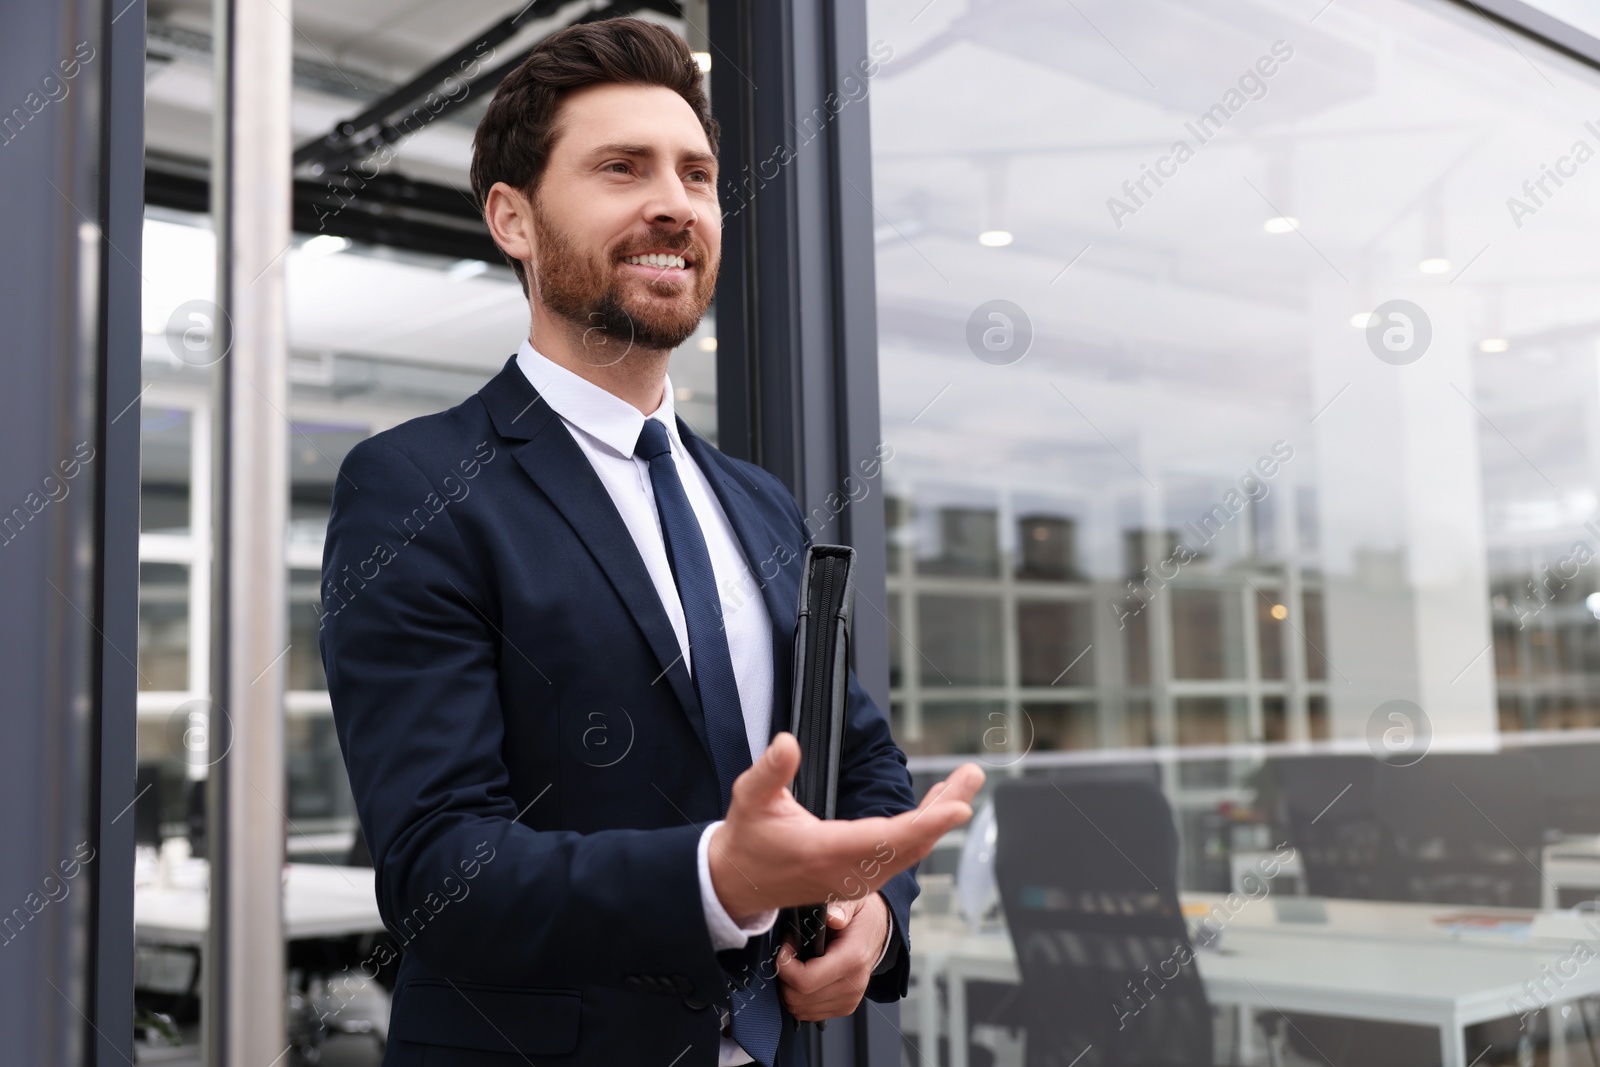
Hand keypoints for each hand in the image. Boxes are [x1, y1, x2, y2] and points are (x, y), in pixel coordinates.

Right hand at [708, 731, 983, 917]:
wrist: (738, 883)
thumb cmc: (747, 838)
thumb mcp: (751, 798)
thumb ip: (770, 770)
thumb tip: (788, 742)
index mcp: (826, 850)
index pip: (887, 836)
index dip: (927, 822)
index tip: (960, 808)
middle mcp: (848, 871)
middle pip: (911, 843)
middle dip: (946, 810)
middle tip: (972, 775)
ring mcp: (856, 880)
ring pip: (910, 851)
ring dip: (937, 819)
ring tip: (961, 783)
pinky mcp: (858, 880)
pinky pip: (901, 856)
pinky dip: (923, 831)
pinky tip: (935, 809)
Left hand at [776, 892, 887, 1021]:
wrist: (878, 930)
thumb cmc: (861, 915)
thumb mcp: (852, 901)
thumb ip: (841, 907)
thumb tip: (832, 916)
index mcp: (852, 959)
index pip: (804, 980)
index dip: (784, 965)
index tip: (787, 944)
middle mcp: (852, 985)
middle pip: (797, 998)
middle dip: (783, 976)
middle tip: (790, 952)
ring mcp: (849, 999)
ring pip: (799, 1009)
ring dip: (789, 988)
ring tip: (798, 963)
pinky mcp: (845, 1007)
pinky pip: (808, 1014)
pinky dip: (798, 998)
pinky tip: (804, 976)